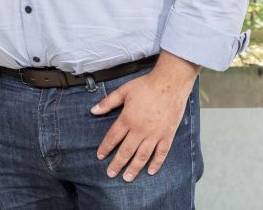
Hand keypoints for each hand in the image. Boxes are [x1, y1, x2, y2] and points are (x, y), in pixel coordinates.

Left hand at [91, 52, 198, 181]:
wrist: (170, 83)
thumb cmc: (146, 86)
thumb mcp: (123, 91)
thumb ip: (108, 102)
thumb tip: (93, 110)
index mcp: (127, 119)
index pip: (113, 138)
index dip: (105, 148)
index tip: (100, 156)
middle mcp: (140, 130)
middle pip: (126, 151)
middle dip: (117, 164)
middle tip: (111, 174)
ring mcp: (155, 134)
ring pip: (142, 156)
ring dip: (134, 168)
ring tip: (127, 178)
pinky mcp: (167, 135)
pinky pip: (161, 153)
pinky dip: (156, 163)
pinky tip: (151, 171)